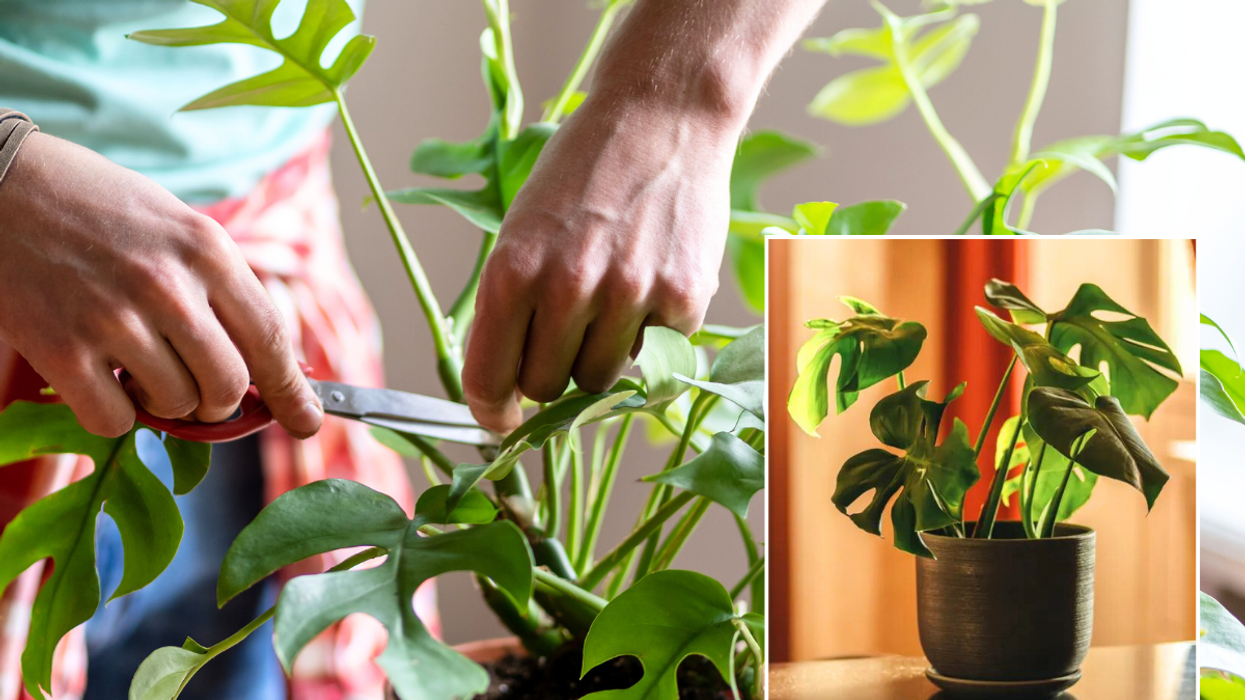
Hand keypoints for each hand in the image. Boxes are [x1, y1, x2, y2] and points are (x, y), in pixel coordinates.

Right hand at [0, 132, 322, 438]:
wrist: (4, 181)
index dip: (292, 390)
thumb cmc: (100, 207)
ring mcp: (113, 319)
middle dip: (220, 402)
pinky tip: (103, 378)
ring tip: (138, 363)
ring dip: (164, 402)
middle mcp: (169, 286)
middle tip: (198, 388)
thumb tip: (265, 364)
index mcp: (208, 251)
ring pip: (175, 406)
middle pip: (227, 386)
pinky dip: (115, 414)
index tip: (307, 420)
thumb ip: (223, 289)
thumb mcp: (180, 228)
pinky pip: (113, 420)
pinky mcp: (59, 348)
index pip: (270, 338)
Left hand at [462, 94, 737, 431]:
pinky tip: (649, 284)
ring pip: (599, 381)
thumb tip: (505, 387)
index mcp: (514, 269)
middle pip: (545, 387)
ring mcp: (630, 295)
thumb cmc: (582, 171)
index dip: (491, 409)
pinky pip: (654, 357)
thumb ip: (512, 304)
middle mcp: (568, 287)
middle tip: (564, 330)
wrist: (662, 117)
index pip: (489, 378)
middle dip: (549, 370)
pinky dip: (648, 335)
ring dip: (598, 355)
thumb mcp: (523, 228)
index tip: (500, 420)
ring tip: (609, 299)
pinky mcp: (684, 298)